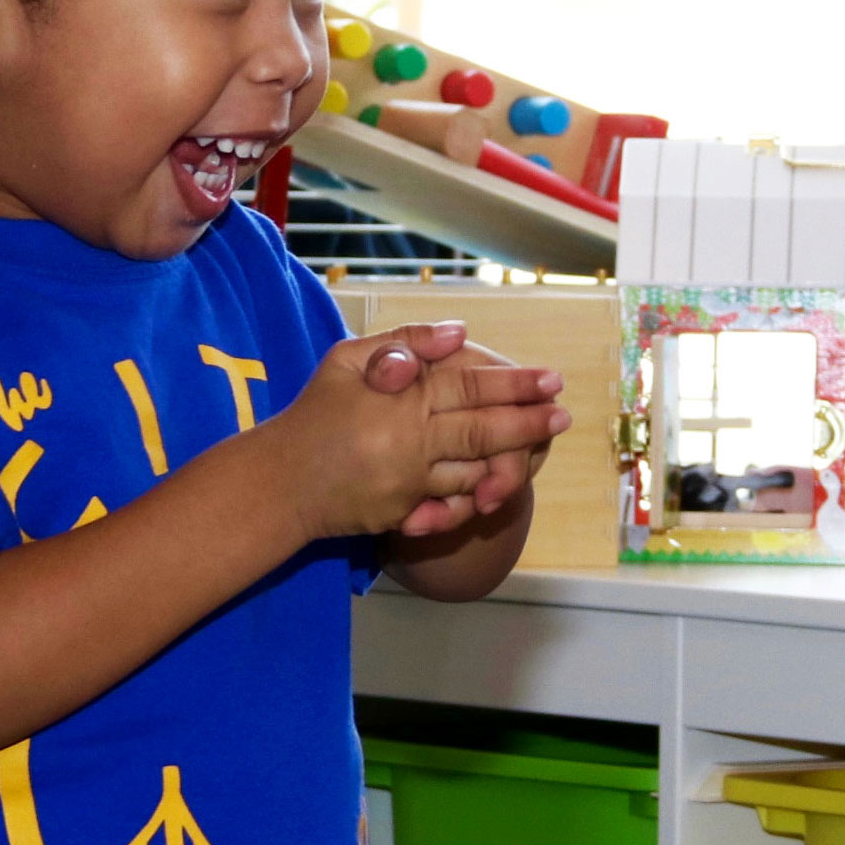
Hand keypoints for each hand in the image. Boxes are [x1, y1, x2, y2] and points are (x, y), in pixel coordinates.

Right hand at [272, 325, 567, 541]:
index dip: (515, 383)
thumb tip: (458, 333)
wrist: (282, 482)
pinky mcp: (404, 512)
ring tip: (536, 448)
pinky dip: (475, 494)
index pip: (470, 385)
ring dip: (511, 460)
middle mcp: (412, 440)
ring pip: (475, 471)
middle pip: (484, 429)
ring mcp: (410, 481)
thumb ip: (404, 343)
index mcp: (402, 398)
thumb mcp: (347, 360)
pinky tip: (494, 485)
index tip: (551, 379)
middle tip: (562, 415)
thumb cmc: (315, 414)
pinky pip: (452, 505)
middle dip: (529, 423)